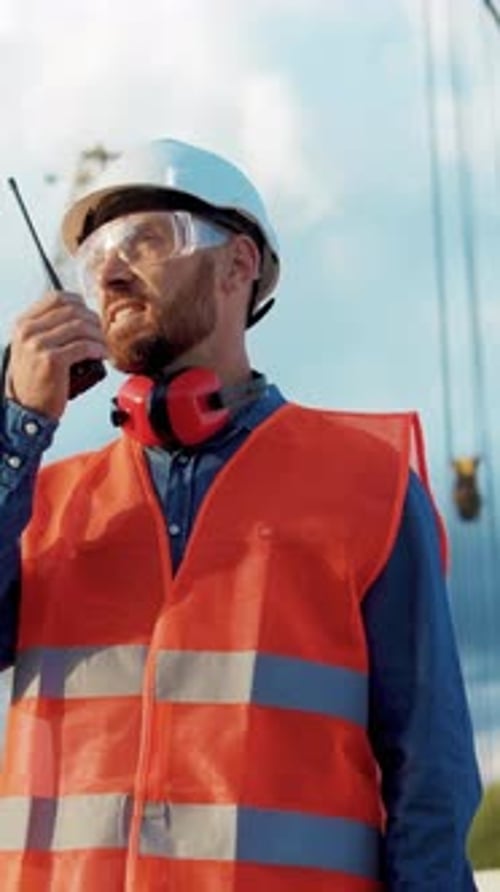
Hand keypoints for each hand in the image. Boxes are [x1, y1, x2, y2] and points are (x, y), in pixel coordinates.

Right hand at [6, 291, 107, 418]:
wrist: (27, 407)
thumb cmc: (33, 380)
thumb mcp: (30, 347)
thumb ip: (46, 329)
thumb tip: (78, 314)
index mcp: (23, 323)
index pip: (56, 298)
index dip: (79, 304)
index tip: (89, 315)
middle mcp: (29, 331)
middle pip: (72, 311)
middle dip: (93, 321)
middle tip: (101, 333)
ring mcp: (39, 345)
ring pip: (81, 327)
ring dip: (99, 336)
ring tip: (103, 346)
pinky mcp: (52, 360)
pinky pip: (84, 346)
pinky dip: (98, 349)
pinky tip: (102, 354)